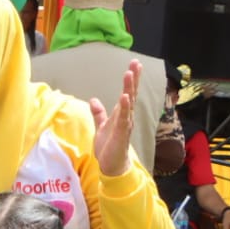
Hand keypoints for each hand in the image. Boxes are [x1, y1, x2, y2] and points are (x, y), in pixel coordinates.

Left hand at [90, 59, 139, 177]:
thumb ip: (99, 113)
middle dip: (133, 79)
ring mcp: (125, 125)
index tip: (133, 65)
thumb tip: (94, 100)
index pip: (126, 93)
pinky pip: (124, 119)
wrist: (112, 165)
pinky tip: (124, 97)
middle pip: (130, 94)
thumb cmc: (108, 147)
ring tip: (129, 74)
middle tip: (135, 63)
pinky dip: (124, 108)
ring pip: (128, 104)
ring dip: (128, 88)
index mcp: (121, 114)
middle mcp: (126, 117)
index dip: (130, 80)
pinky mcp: (121, 134)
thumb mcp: (100, 127)